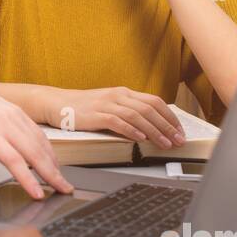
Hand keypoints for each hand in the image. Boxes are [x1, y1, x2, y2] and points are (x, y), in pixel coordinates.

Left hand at [0, 73, 72, 197]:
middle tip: (64, 190)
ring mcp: (14, 115)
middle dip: (51, 173)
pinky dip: (48, 148)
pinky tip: (52, 161)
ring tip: (61, 180)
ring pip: (40, 141)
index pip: (13, 160)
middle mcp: (4, 122)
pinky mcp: (19, 111)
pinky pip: (38, 132)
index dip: (28, 179)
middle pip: (34, 152)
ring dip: (53, 162)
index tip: (38, 194)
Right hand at [47, 85, 184, 148]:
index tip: (180, 130)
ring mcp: (106, 104)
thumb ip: (127, 111)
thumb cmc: (83, 108)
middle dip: (167, 126)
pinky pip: (117, 122)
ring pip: (137, 116)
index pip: (154, 102)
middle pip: (150, 109)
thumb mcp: (109, 105)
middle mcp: (118, 96)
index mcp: (123, 93)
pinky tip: (140, 139)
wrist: (56, 103)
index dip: (170, 117)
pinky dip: (131, 131)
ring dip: (154, 131)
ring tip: (165, 144)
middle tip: (179, 140)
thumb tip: (150, 126)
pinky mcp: (95, 115)